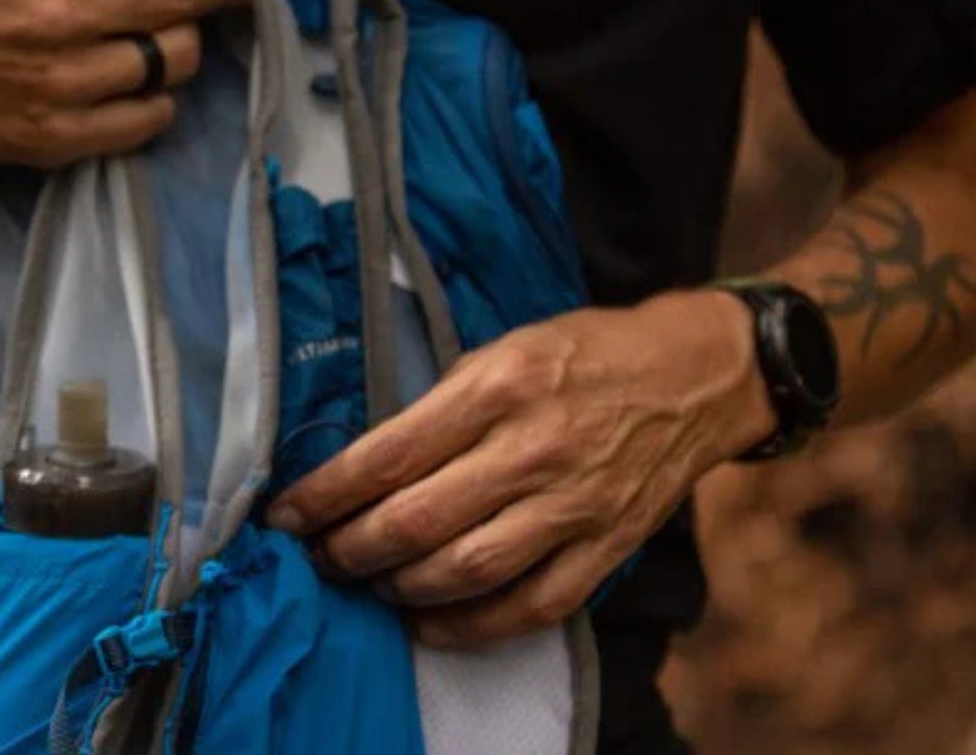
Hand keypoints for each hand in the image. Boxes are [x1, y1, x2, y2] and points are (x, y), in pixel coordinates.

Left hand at [265, 291, 773, 648]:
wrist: (690, 376)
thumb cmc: (582, 353)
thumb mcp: (502, 349)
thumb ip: (442, 404)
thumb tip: (370, 461)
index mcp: (496, 386)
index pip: (389, 455)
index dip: (326, 494)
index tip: (285, 515)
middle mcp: (531, 448)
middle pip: (417, 521)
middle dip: (349, 549)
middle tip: (318, 557)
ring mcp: (573, 504)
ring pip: (465, 571)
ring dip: (399, 588)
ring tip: (366, 583)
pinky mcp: (606, 547)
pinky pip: (530, 606)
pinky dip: (470, 626)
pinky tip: (428, 623)